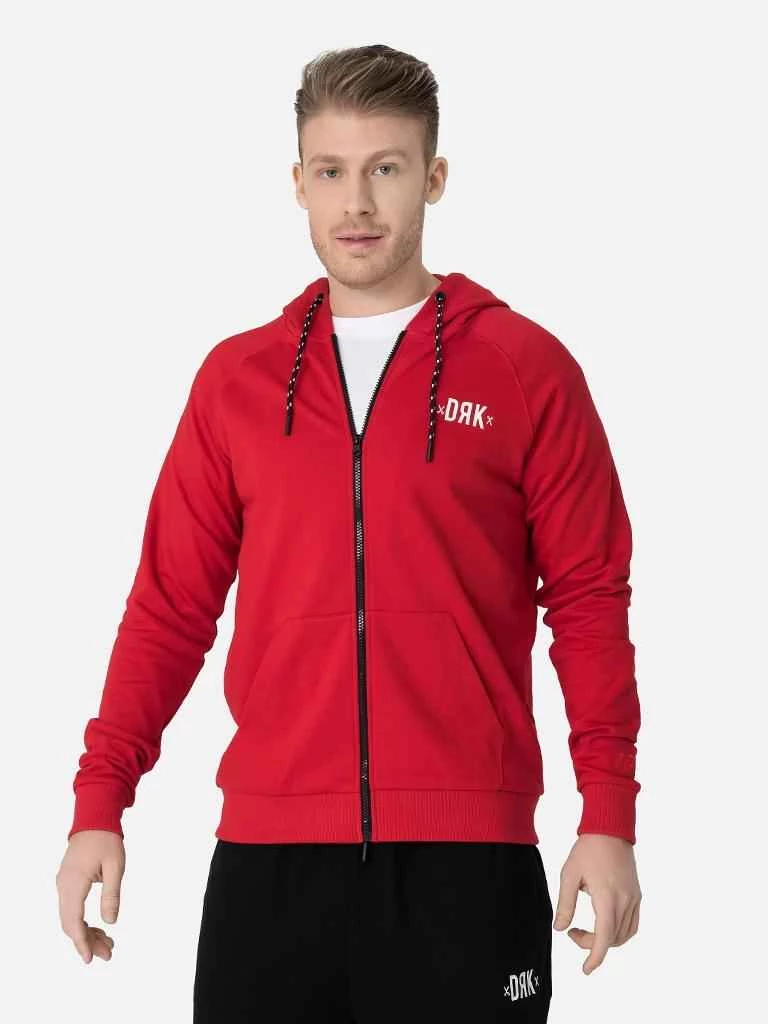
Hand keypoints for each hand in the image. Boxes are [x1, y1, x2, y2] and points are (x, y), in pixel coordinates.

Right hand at [56, 829, 124, 962]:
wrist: (94, 819)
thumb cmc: (106, 840)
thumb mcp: (115, 866)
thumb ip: (111, 894)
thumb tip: (111, 921)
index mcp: (74, 883)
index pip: (73, 921)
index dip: (81, 942)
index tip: (90, 958)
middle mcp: (64, 886)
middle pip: (70, 923)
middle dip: (87, 941)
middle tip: (108, 953)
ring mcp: (63, 884)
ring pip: (70, 918)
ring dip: (86, 933)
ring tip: (108, 943)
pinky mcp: (67, 883)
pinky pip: (71, 908)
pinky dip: (83, 921)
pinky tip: (99, 928)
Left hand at [553, 833, 641, 974]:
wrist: (610, 829)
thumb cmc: (588, 849)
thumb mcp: (569, 875)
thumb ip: (565, 904)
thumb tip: (560, 929)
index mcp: (607, 897)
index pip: (604, 938)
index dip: (595, 957)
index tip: (585, 969)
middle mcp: (625, 901)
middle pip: (613, 939)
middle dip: (593, 945)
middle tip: (573, 933)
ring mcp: (634, 898)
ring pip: (624, 934)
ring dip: (606, 940)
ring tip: (586, 929)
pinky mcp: (637, 894)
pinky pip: (632, 924)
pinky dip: (619, 932)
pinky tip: (604, 924)